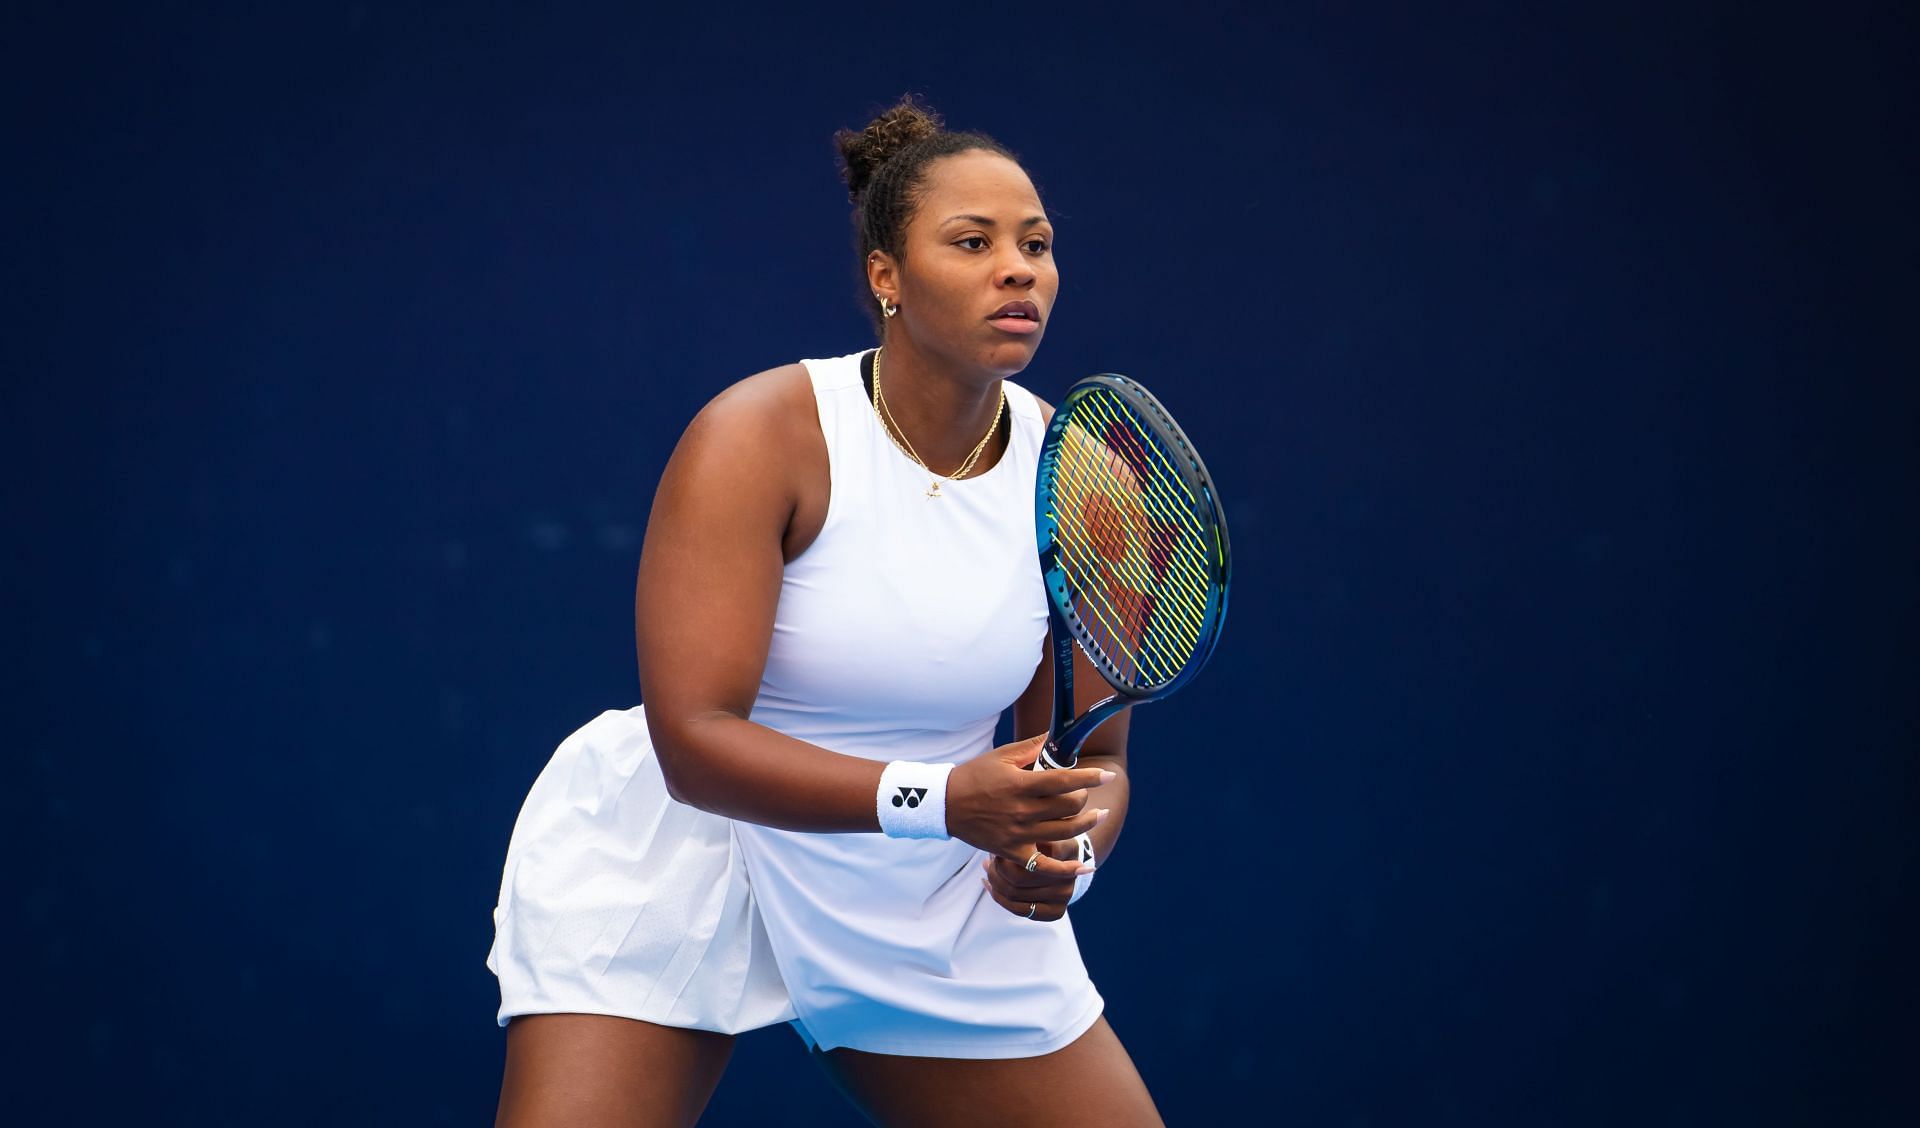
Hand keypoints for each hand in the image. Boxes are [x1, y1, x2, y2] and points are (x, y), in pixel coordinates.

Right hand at [945, 732, 1111, 864]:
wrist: (945, 805)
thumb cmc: (974, 776)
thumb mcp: (1001, 756)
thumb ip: (1032, 748)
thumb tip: (1057, 737)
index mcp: (1020, 784)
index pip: (1064, 781)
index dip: (1089, 778)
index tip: (1105, 776)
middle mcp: (1022, 811)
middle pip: (1070, 807)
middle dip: (1084, 797)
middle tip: (1084, 792)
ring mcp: (1018, 834)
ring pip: (1065, 833)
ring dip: (1086, 823)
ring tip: (1097, 815)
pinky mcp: (1012, 852)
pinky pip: (1044, 865)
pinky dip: (1067, 868)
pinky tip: (1085, 866)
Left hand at [982, 836, 1088, 922]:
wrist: (1070, 862)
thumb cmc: (1054, 840)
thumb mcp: (1050, 831)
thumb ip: (1039, 833)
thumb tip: (1020, 838)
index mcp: (1067, 861)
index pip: (1027, 861)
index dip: (1007, 854)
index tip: (997, 844)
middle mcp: (1067, 884)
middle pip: (1017, 879)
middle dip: (997, 868)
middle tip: (990, 856)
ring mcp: (1063, 901)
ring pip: (1014, 895)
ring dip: (995, 881)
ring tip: (987, 866)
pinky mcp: (1055, 913)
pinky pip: (1018, 910)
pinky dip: (999, 897)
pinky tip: (988, 884)